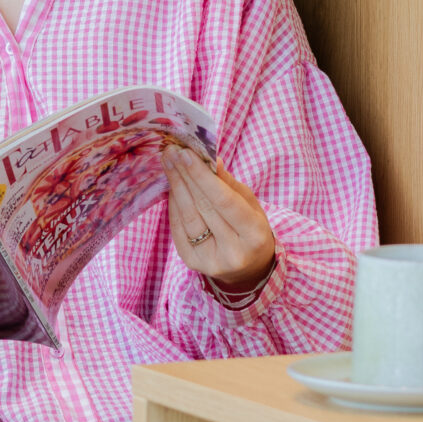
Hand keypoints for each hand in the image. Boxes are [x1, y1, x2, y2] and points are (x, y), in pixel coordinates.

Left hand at [162, 146, 276, 291]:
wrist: (249, 269)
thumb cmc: (251, 230)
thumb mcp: (250, 205)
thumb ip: (229, 184)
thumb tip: (210, 159)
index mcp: (254, 235)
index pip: (223, 201)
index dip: (202, 176)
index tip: (186, 153)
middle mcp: (232, 252)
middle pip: (202, 207)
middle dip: (185, 175)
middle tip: (172, 151)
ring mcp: (210, 261)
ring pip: (187, 217)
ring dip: (175, 187)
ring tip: (169, 163)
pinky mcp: (193, 264)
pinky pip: (178, 229)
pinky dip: (173, 205)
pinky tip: (172, 187)